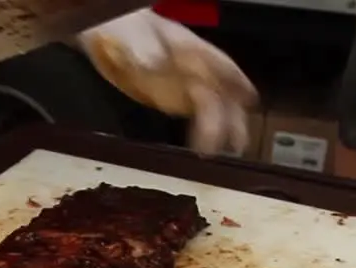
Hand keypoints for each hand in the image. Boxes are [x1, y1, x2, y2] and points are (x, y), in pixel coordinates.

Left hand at [79, 9, 257, 154]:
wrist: (105, 36)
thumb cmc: (122, 28)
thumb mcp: (130, 34)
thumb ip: (143, 48)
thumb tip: (153, 62)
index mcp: (188, 49)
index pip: (217, 64)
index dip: (235, 80)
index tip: (250, 97)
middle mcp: (193, 69)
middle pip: (220, 92)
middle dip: (231, 116)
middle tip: (237, 142)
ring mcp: (183, 85)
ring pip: (211, 108)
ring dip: (221, 128)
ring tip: (229, 151)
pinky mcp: (170, 99)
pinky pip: (195, 116)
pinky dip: (203, 132)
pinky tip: (205, 147)